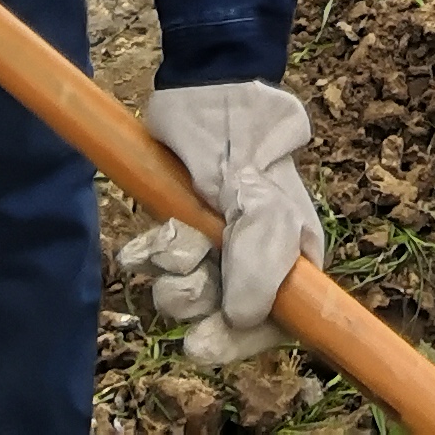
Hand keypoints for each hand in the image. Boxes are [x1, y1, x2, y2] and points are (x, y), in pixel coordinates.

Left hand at [132, 80, 323, 366]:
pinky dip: (145, 256)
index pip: (276, 326)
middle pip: (221, 319)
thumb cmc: (250, 143)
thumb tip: (242, 319)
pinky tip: (144, 241)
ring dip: (171, 270)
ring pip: (182, 295)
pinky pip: (153, 268)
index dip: (242, 343)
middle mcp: (251, 262)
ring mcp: (211, 248)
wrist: (208, 91)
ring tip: (173, 235)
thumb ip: (263, 263)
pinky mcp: (175, 230)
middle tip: (189, 274)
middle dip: (197, 300)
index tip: (205, 343)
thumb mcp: (267, 204)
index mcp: (290, 260)